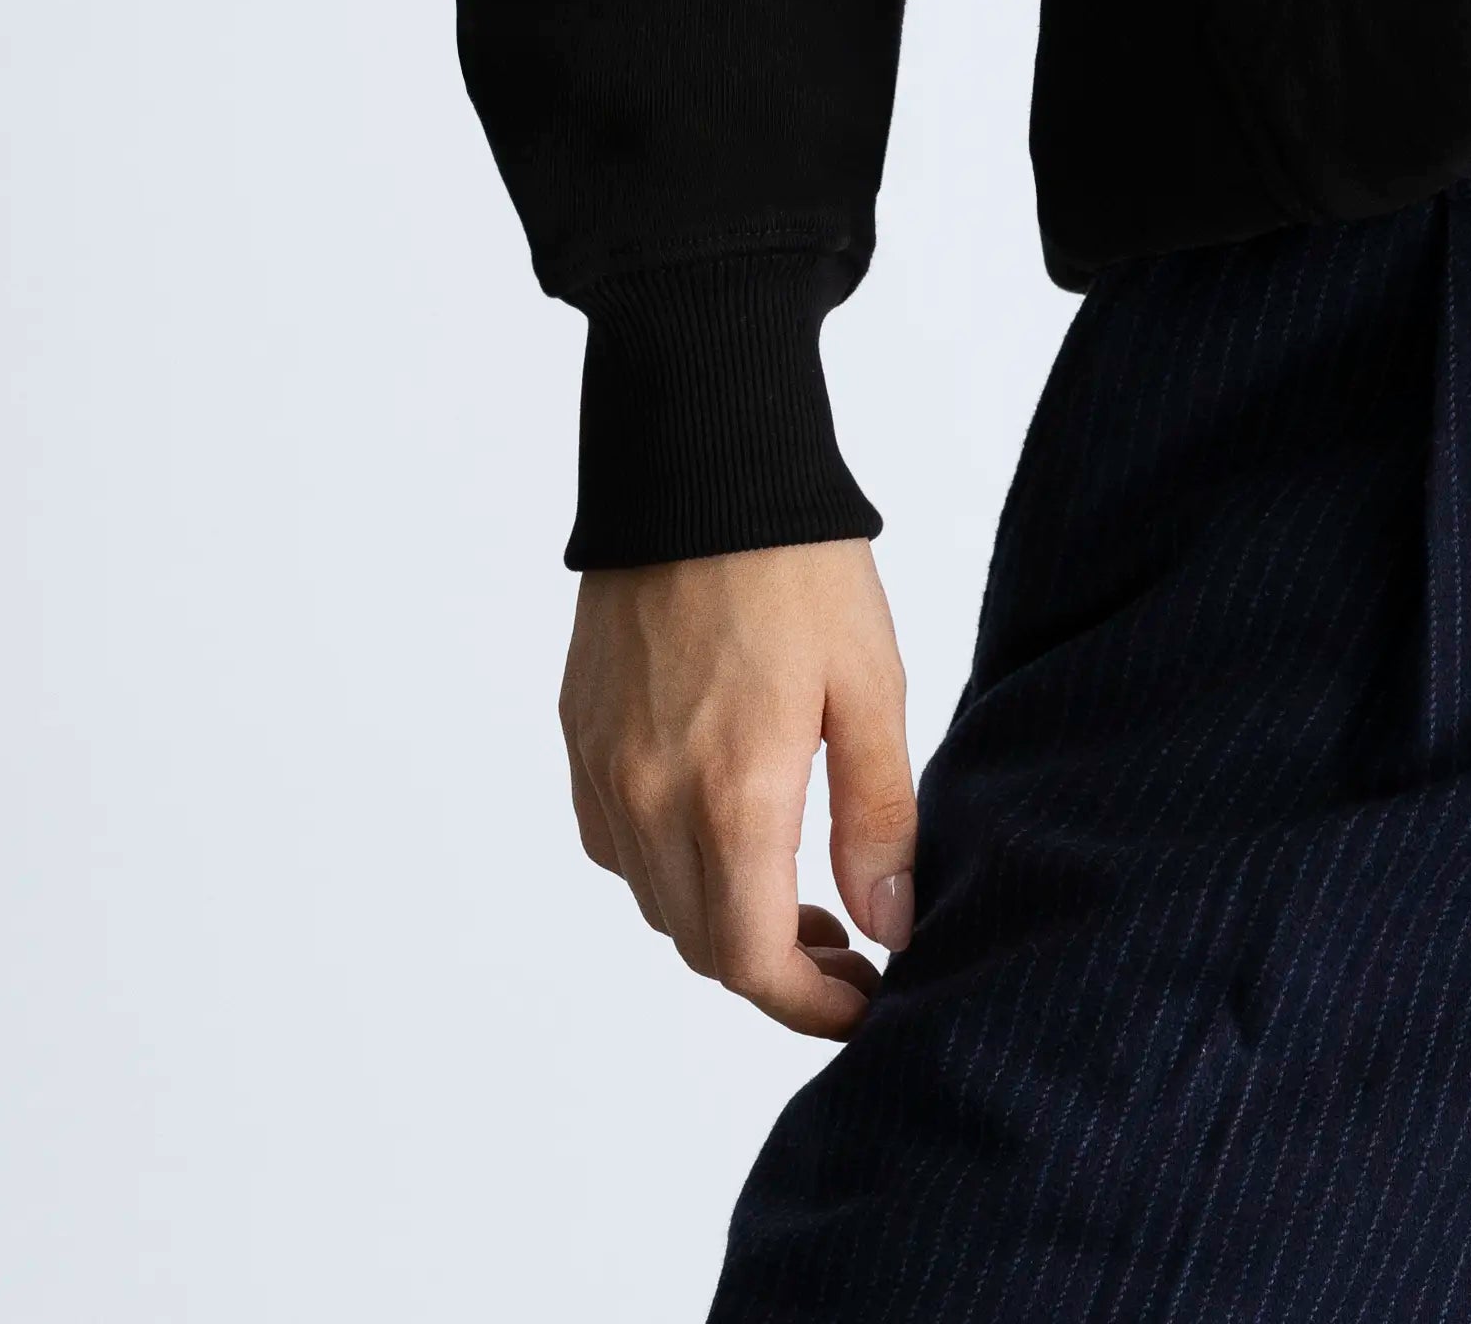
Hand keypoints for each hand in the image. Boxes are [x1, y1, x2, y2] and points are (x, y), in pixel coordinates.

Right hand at [559, 539, 917, 1039]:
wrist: (695, 464)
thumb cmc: (795, 565)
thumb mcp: (869, 685)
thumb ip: (877, 817)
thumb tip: (891, 925)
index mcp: (727, 797)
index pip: (754, 963)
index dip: (812, 1006)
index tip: (868, 1002)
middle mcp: (647, 801)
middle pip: (704, 947)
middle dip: (779, 969)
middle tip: (851, 944)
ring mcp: (602, 772)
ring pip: (658, 903)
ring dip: (725, 923)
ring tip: (801, 894)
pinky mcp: (580, 739)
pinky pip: (619, 845)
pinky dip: (673, 868)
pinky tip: (727, 828)